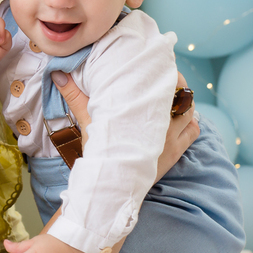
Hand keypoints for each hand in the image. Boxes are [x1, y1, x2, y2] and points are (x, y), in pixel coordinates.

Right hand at [55, 70, 198, 177]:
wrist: (110, 187)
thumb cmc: (99, 154)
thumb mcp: (88, 122)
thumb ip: (75, 96)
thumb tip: (58, 74)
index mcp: (141, 111)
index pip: (162, 82)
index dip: (164, 71)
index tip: (158, 65)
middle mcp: (162, 122)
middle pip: (182, 92)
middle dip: (176, 83)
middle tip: (167, 78)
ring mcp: (172, 137)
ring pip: (190, 110)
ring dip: (185, 101)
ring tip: (175, 95)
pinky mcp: (177, 151)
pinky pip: (194, 130)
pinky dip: (191, 121)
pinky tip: (181, 118)